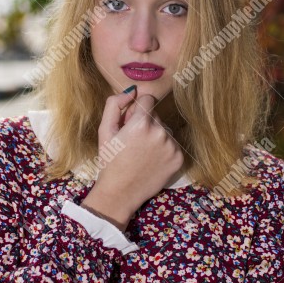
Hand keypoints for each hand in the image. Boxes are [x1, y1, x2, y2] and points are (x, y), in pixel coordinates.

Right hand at [81, 89, 183, 228]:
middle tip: (132, 143)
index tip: (129, 123)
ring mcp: (172, 146)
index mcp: (141, 123)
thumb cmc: (110, 161)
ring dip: (155, 137)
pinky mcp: (179, 158)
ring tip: (141, 154)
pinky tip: (151, 161)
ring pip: (164, 130)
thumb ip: (114, 104)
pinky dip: (163, 150)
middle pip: (156, 115)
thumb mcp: (104, 130)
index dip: (136, 110)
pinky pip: (172, 144)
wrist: (120, 192)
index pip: (148, 98)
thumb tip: (132, 90)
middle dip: (145, 123)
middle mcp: (160, 132)